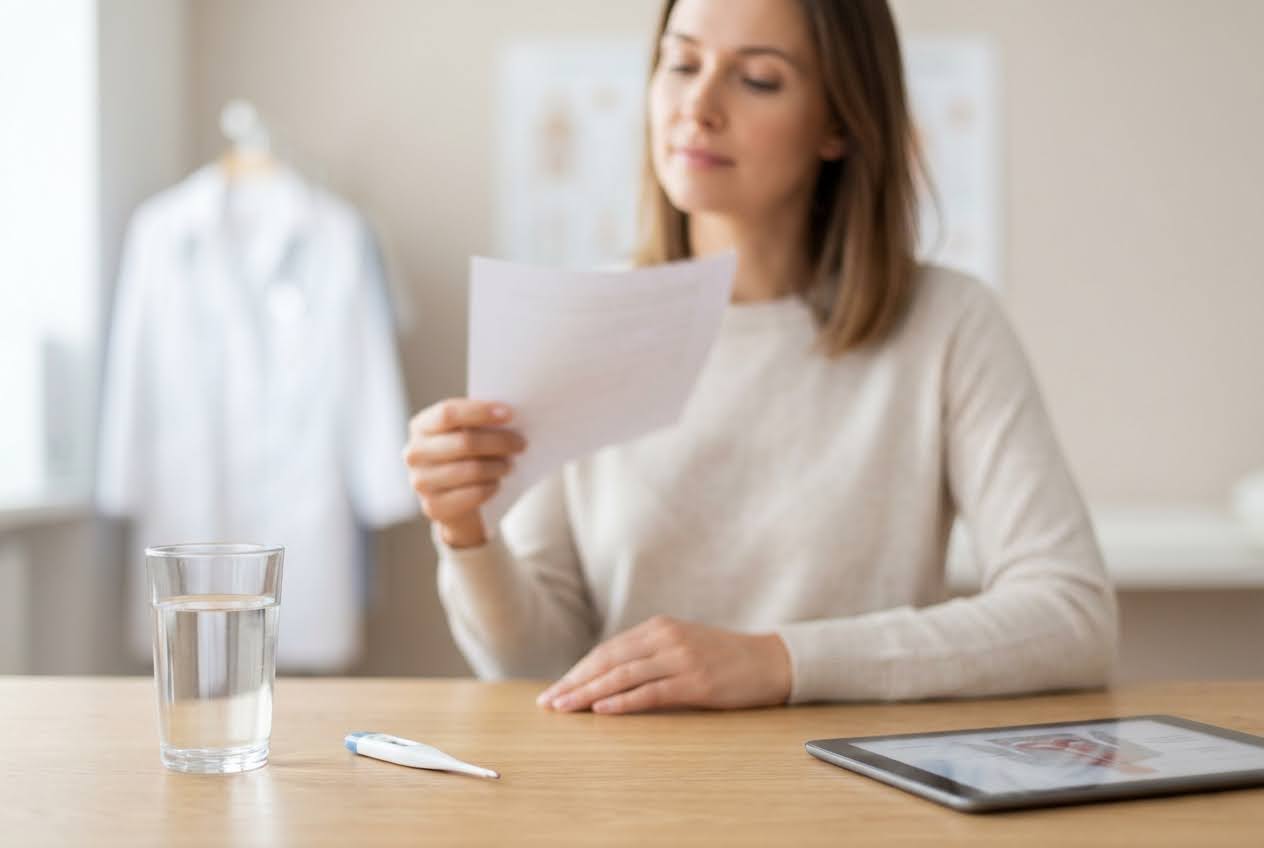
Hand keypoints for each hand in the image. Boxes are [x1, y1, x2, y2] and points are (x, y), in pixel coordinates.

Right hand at [403, 398, 525, 547]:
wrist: (455, 501)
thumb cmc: (465, 457)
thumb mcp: (467, 433)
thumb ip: (479, 422)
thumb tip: (510, 416)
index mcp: (421, 426)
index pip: (448, 413)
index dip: (480, 412)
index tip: (509, 414)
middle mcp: (414, 453)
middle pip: (464, 442)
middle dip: (499, 441)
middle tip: (521, 443)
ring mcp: (420, 482)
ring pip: (471, 470)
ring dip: (498, 466)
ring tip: (510, 464)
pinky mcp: (433, 507)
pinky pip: (472, 494)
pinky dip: (491, 487)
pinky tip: (497, 483)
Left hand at [536, 615, 791, 713]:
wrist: (770, 661)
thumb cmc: (723, 659)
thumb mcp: (682, 647)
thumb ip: (649, 656)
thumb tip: (606, 680)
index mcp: (659, 628)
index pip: (607, 650)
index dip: (578, 670)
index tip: (554, 689)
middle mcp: (666, 638)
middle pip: (609, 661)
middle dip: (575, 682)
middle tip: (549, 703)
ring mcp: (681, 658)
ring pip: (623, 676)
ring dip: (589, 693)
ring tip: (565, 708)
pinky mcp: (696, 681)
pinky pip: (651, 691)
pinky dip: (623, 701)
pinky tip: (601, 710)